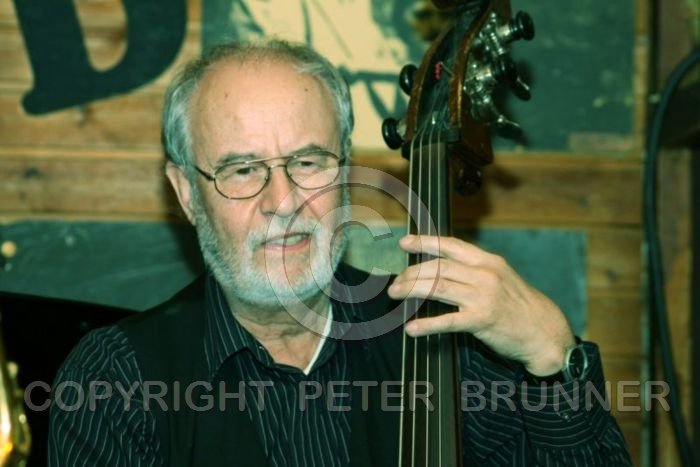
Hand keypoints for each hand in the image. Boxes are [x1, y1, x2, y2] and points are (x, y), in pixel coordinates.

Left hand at [387, 235, 575, 375]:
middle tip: (396, 283)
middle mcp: (485, 274)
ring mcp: (484, 296)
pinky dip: (426, 324)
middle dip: (412, 273)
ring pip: (438, 287)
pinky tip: (411, 328)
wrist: (545, 332)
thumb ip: (475, 271)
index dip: (425, 242)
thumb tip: (441, 269)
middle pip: (439, 267)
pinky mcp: (482, 320)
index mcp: (488, 261)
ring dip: (412, 290)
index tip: (404, 243)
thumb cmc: (520, 306)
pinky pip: (447, 321)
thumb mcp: (501, 278)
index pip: (451, 246)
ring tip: (396, 295)